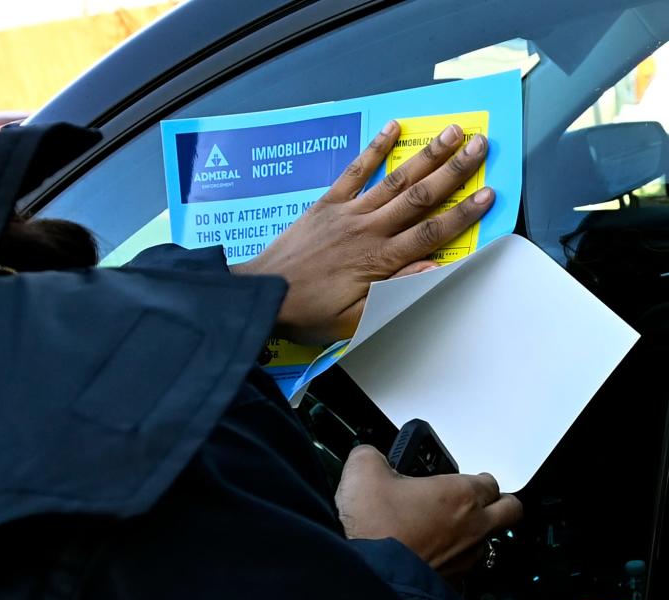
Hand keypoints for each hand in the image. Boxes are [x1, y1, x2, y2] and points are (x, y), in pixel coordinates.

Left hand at [234, 122, 493, 345]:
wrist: (262, 294)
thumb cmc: (307, 312)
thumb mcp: (353, 319)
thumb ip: (393, 293)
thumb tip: (431, 269)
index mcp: (379, 260)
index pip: (431, 233)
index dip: (462, 214)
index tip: (489, 194)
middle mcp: (368, 229)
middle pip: (420, 196)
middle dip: (454, 170)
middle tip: (481, 145)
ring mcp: (347, 212)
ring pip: (394, 179)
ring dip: (426, 154)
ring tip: (453, 131)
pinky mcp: (326, 203)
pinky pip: (354, 171)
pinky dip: (373, 149)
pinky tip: (392, 128)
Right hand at [335, 445, 522, 578]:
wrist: (370, 576)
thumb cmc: (374, 528)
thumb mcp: (362, 471)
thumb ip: (371, 455)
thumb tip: (369, 456)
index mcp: (460, 494)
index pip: (489, 481)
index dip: (477, 479)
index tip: (463, 479)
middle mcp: (473, 526)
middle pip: (511, 510)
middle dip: (499, 503)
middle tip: (479, 501)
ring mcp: (467, 557)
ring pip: (490, 540)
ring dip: (477, 532)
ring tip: (451, 528)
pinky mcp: (455, 582)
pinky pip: (467, 565)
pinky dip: (456, 557)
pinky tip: (433, 552)